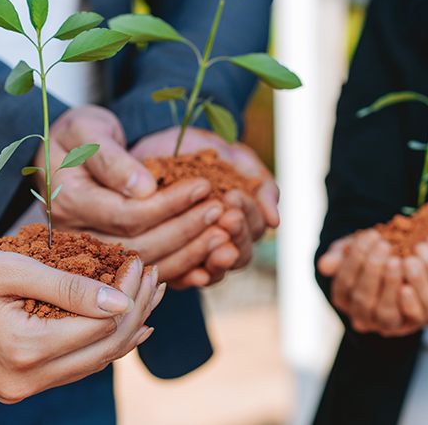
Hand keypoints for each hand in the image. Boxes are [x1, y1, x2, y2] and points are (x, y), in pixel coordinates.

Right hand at [0, 246, 164, 403]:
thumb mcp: (10, 267)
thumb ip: (67, 285)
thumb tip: (120, 301)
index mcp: (24, 348)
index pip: (100, 325)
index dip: (129, 293)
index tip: (140, 260)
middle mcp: (26, 380)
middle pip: (103, 350)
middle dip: (136, 313)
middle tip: (155, 277)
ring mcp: (20, 389)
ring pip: (91, 365)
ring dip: (123, 332)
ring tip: (148, 298)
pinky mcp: (16, 387)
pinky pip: (70, 369)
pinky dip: (97, 346)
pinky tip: (118, 328)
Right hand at [44, 107, 226, 286]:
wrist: (61, 154)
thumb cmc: (77, 135)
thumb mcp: (88, 130)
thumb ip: (111, 158)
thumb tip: (145, 189)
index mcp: (70, 202)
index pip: (127, 214)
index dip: (169, 204)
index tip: (203, 186)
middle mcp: (76, 235)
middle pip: (139, 245)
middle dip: (185, 230)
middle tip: (220, 211)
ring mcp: (89, 251)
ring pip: (144, 263)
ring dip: (188, 253)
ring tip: (222, 233)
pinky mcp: (106, 258)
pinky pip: (144, 272)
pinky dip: (179, 267)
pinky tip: (206, 257)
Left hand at [131, 127, 280, 286]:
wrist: (152, 146)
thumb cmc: (199, 150)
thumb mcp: (234, 159)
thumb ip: (260, 185)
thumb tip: (275, 222)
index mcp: (241, 221)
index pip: (253, 231)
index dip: (248, 216)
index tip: (234, 198)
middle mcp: (220, 242)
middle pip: (239, 255)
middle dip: (236, 236)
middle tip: (227, 217)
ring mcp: (194, 254)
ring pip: (214, 272)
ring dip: (218, 259)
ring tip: (215, 238)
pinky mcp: (166, 261)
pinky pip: (180, 280)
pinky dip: (190, 278)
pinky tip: (196, 273)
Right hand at [318, 231, 423, 336]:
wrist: (400, 263)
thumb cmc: (371, 255)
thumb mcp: (353, 251)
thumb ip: (338, 256)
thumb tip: (324, 265)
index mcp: (343, 299)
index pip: (344, 282)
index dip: (355, 260)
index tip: (368, 237)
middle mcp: (361, 317)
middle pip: (362, 298)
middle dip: (373, 270)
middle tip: (384, 245)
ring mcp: (384, 324)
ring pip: (385, 311)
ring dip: (390, 285)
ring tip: (398, 260)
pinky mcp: (409, 325)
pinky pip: (409, 318)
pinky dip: (410, 302)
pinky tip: (410, 283)